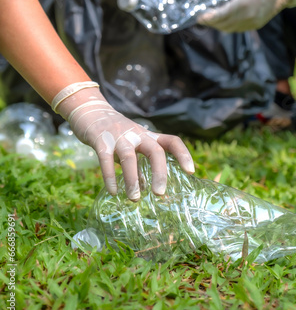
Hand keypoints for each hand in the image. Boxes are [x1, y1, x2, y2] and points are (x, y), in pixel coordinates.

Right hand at [52, 82, 194, 200]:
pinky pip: (106, 159)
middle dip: (160, 173)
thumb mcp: (132, 146)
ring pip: (130, 157)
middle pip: (155, 151)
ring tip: (135, 199)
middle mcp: (137, 134)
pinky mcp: (100, 140)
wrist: (90, 110)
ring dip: (132, 180)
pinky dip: (110, 176)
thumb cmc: (115, 133)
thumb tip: (147, 188)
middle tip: (160, 194)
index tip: (190, 171)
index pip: (172, 141)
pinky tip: (113, 192)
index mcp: (148, 136)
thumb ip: (140, 164)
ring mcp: (119, 136)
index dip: (183, 154)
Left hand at [198, 0, 295, 31]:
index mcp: (243, 3)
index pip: (221, 15)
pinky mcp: (255, 26)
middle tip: (200, 18)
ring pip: (229, 29)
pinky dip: (228, 26)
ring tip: (210, 20)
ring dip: (218, 26)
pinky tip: (223, 20)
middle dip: (210, 23)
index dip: (208, 18)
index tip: (199, 17)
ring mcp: (251, 22)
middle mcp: (247, 15)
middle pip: (223, 24)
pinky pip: (237, 29)